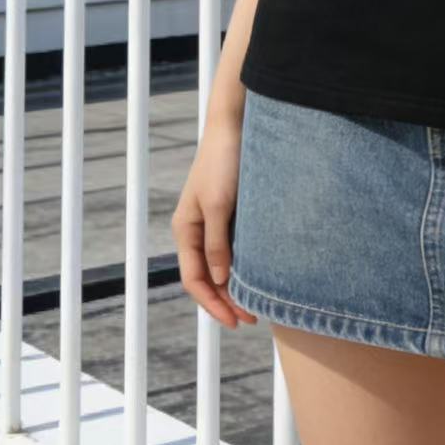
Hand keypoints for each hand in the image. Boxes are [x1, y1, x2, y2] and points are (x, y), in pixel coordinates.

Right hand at [171, 112, 258, 328]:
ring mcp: (213, 221)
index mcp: (185, 229)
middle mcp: (196, 229)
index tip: (236, 320)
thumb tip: (218, 280)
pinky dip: (243, 265)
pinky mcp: (231, 212)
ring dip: (235, 286)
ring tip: (257, 305)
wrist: (237, 124)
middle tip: (252, 319)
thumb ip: (216, 243)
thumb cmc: (225, 160)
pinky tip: (259, 275)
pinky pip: (234, 248)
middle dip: (226, 300)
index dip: (213, 304)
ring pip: (221, 265)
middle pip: (207, 277)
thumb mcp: (219, 204)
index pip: (195, 279)